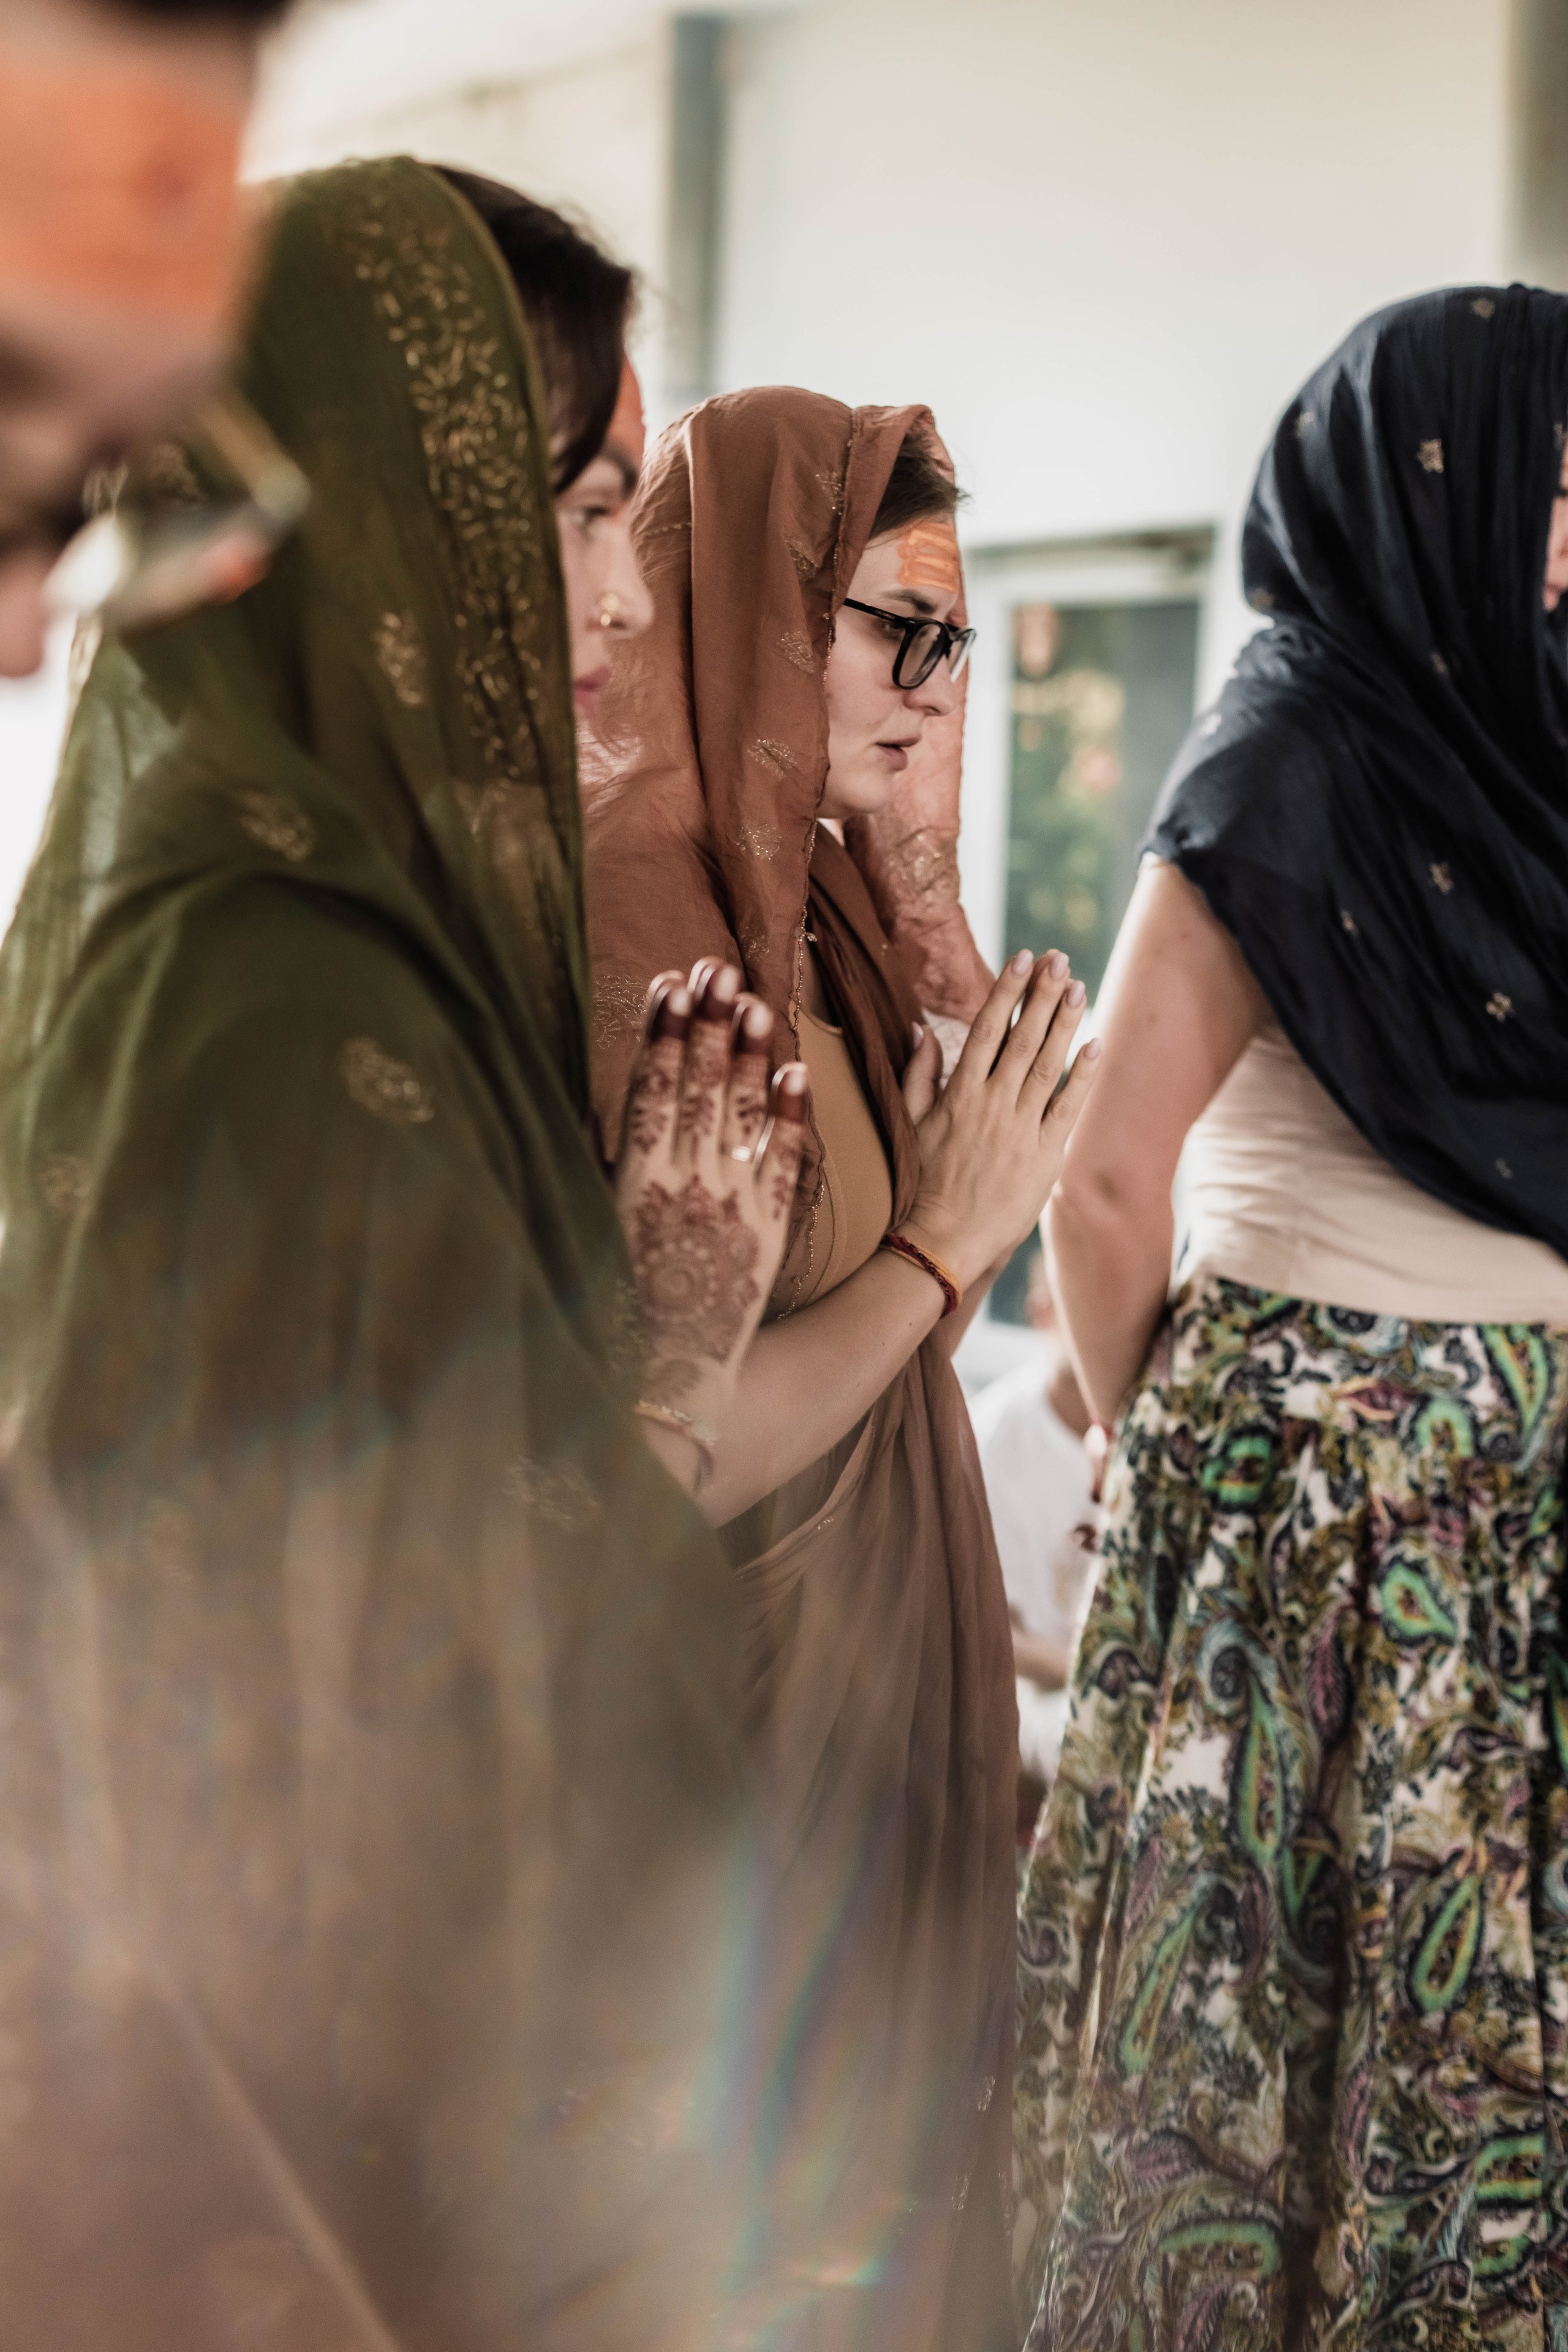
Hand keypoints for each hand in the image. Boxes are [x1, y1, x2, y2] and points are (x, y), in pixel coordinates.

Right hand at [614, 961, 808, 1478]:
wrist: (664, 1375)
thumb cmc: (615, 1300)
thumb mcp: (594, 1222)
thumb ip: (602, 1161)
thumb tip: (602, 1104)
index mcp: (633, 1177)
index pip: (650, 1085)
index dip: (663, 1031)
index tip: (671, 981)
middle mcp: (683, 1180)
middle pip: (699, 1085)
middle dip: (708, 1023)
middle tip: (718, 969)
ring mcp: (730, 1201)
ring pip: (743, 1112)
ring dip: (751, 1053)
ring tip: (756, 1001)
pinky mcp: (767, 1228)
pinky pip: (784, 1163)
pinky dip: (792, 1117)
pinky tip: (797, 1072)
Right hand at [899, 949, 1099, 1293]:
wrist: (941, 1241)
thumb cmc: (921, 1183)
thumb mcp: (908, 1124)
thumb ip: (917, 1074)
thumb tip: (920, 1029)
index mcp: (959, 1094)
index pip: (987, 1029)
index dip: (1006, 991)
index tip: (1021, 958)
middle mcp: (993, 1105)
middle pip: (1024, 1038)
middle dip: (1042, 995)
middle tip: (1059, 958)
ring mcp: (1021, 1130)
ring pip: (1049, 1065)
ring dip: (1065, 1024)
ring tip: (1079, 987)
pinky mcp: (1044, 1157)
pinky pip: (1069, 1109)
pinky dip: (1084, 1077)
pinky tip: (1096, 1045)